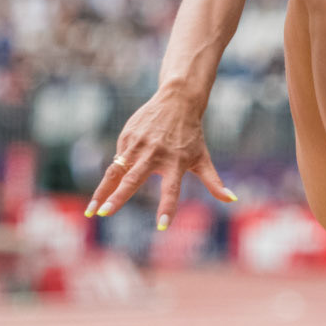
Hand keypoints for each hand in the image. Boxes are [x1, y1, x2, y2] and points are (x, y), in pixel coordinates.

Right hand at [85, 88, 234, 229]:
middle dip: (118, 197)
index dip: (168, 207)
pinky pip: (117, 160)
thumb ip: (214, 182)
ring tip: (92, 211)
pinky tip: (104, 191)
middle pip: (134, 179)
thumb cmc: (191, 135)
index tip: (162, 225)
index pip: (172, 189)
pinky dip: (111, 177)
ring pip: (116, 172)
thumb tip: (232, 199)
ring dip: (103, 191)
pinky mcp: (126, 137)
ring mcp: (138, 145)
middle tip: (106, 213)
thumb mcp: (203, 158)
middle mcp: (155, 154)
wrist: (177, 101)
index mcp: (176, 162)